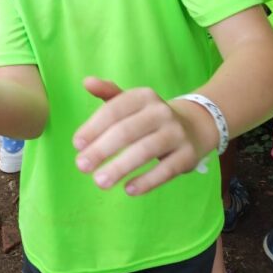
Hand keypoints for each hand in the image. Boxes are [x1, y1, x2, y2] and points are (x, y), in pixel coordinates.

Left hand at [72, 77, 205, 195]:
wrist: (194, 126)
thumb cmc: (148, 116)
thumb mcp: (130, 101)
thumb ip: (107, 92)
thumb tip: (87, 82)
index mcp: (142, 96)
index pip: (114, 111)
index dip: (93, 127)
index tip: (77, 145)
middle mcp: (160, 112)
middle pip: (126, 131)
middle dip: (101, 150)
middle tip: (81, 166)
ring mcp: (176, 133)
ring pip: (145, 151)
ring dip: (120, 167)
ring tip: (99, 182)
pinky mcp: (188, 155)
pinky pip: (166, 170)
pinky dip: (147, 181)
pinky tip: (128, 190)